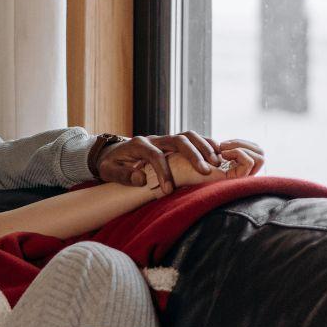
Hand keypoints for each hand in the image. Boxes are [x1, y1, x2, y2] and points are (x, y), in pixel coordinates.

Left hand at [96, 131, 262, 194]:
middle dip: (193, 155)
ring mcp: (164, 139)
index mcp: (138, 144)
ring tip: (217, 163)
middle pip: (178, 140)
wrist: (112, 152)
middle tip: (205, 172)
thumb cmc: (111, 164)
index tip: (169, 190)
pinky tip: (218, 155)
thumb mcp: (108, 171)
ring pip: (188, 136)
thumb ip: (122, 176)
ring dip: (203, 148)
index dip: (163, 172)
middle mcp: (153, 138)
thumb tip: (141, 179)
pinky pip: (192, 139)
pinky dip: (205, 144)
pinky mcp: (172, 143)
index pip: (155, 155)